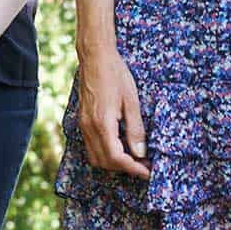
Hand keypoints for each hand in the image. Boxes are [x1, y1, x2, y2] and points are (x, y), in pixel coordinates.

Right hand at [76, 41, 149, 177]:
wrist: (95, 57)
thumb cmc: (115, 75)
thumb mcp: (132, 101)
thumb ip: (136, 129)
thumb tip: (140, 153)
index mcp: (102, 123)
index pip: (116, 157)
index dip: (132, 168)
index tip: (147, 172)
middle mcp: (89, 127)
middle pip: (105, 161)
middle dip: (125, 168)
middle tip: (144, 166)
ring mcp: (83, 124)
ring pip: (96, 156)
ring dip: (114, 163)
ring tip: (135, 159)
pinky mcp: (83, 120)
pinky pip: (91, 146)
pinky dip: (106, 153)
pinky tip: (121, 147)